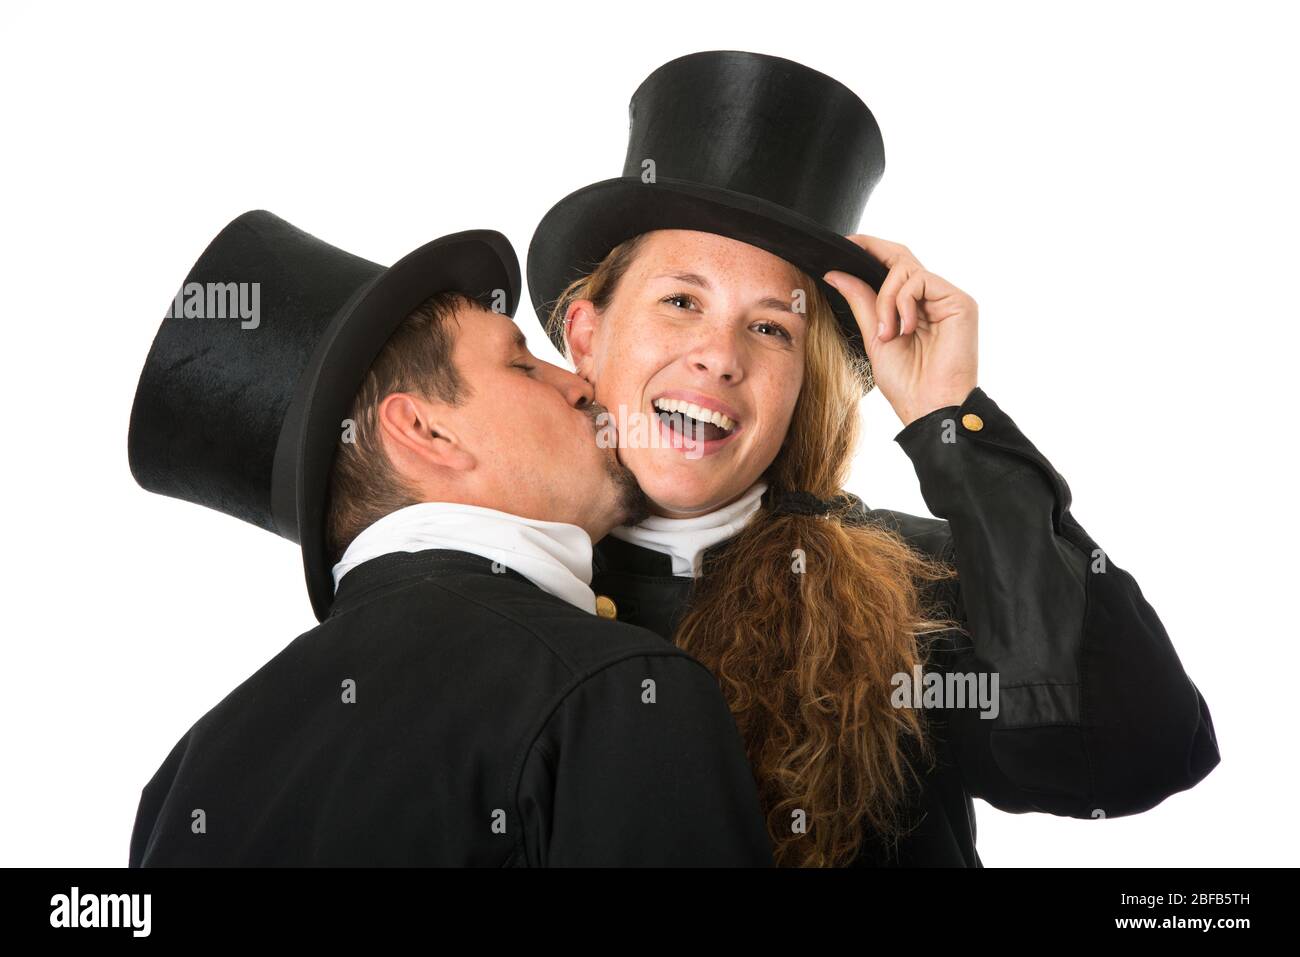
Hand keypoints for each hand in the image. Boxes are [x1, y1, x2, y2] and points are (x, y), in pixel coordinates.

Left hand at [825, 235, 978, 426]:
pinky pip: (919, 280)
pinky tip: (901, 328)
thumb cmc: (907, 382)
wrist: (929, 407)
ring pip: (905, 269)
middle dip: (870, 253)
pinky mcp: (959, 301)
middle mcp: (933, 298)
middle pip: (901, 258)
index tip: (843, 245)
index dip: (869, 251)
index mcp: (914, 307)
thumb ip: (861, 302)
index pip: (892, 266)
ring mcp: (947, 298)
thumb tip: (836, 273)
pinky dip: (901, 301)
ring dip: (885, 298)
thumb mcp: (874, 336)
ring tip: (884, 332)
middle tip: (844, 255)